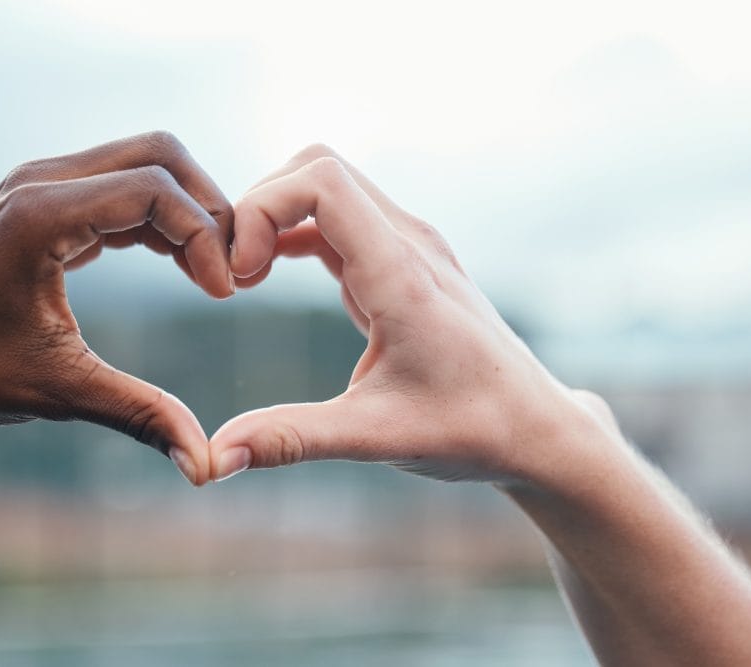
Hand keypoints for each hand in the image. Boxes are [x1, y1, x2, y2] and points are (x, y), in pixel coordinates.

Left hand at [0, 131, 231, 485]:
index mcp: (38, 215)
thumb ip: (139, 414)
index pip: (154, 190)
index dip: (205, 236)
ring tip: (211, 274)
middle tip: (230, 271)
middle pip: (159, 155)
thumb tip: (206, 465)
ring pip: (145, 164)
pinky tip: (182, 266)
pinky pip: (122, 187)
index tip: (224, 295)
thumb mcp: (59, 390)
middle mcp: (40, 182)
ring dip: (188, 211)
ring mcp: (41, 184)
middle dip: (208, 207)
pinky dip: (161, 219)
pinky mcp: (46, 200)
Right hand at [209, 145, 604, 484]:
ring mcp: (409, 247)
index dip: (262, 209)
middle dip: (259, 206)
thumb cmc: (470, 429)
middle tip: (233, 274)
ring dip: (275, 216)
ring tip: (243, 278)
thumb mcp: (376, 437)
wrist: (535, 426)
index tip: (240, 277)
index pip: (321, 181)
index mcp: (402, 274)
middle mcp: (408, 243)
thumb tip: (215, 458)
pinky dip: (294, 232)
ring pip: (327, 185)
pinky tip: (269, 278)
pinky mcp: (403, 263)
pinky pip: (338, 218)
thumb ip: (292, 439)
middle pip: (317, 166)